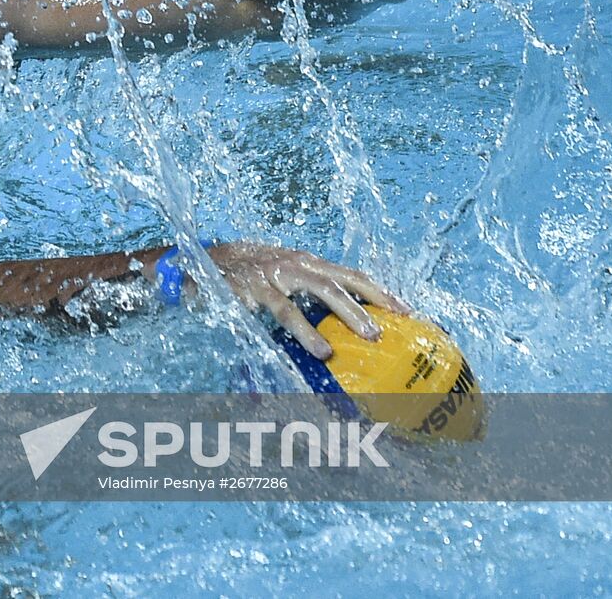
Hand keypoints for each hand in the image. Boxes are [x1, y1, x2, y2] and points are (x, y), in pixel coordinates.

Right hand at [195, 240, 412, 359]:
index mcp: (308, 263)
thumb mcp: (282, 277)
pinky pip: (286, 312)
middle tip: (389, 329)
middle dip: (370, 304)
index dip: (380, 291)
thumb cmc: (249, 275)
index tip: (407, 312)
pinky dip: (306, 331)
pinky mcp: (258, 289)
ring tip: (365, 339)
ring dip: (346, 315)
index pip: (352, 275)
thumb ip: (308, 292)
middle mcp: (298, 264)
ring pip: (321, 292)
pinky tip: (321, 350)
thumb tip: (342, 322)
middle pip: (343, 281)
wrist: (204, 261)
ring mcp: (279, 274)